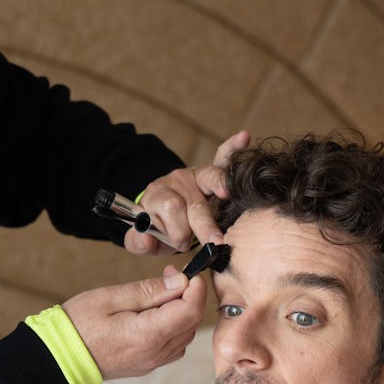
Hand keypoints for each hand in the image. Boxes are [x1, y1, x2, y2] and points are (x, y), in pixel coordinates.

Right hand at [63, 267, 206, 380]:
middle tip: (170, 277)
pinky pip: (173, 346)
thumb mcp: (111, 297)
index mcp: (148, 334)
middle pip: (192, 323)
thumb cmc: (78, 324)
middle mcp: (155, 353)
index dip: (195, 288)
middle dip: (189, 296)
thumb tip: (179, 282)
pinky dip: (174, 327)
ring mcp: (152, 362)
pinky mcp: (147, 365)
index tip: (187, 273)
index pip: (190, 311)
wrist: (59, 357)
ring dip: (183, 312)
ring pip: (186, 335)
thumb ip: (148, 291)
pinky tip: (157, 314)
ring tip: (161, 294)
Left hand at [125, 129, 249, 255]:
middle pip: (193, 201)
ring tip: (226, 194)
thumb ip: (140, 242)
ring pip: (210, 177)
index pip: (170, 208)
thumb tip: (146, 238)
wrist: (166, 213)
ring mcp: (195, 175)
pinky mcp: (211, 173)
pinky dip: (232, 147)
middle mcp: (176, 182)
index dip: (178, 229)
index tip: (182, 245)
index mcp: (157, 196)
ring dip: (219, 185)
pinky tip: (243, 138)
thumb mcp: (144, 239)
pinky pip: (222, 156)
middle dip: (203, 224)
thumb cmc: (160, 228)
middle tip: (213, 241)